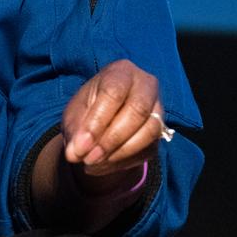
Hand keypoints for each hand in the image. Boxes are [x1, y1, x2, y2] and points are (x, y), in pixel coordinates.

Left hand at [62, 60, 164, 186]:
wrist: (104, 120)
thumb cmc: (87, 109)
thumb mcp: (74, 114)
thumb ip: (75, 131)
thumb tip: (75, 153)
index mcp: (121, 72)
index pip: (113, 93)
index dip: (97, 122)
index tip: (80, 146)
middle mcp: (146, 85)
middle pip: (137, 110)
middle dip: (110, 140)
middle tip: (88, 158)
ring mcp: (158, 108)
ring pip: (149, 132)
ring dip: (119, 153)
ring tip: (93, 162)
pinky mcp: (162, 131)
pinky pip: (149, 149)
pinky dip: (125, 161)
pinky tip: (104, 164)